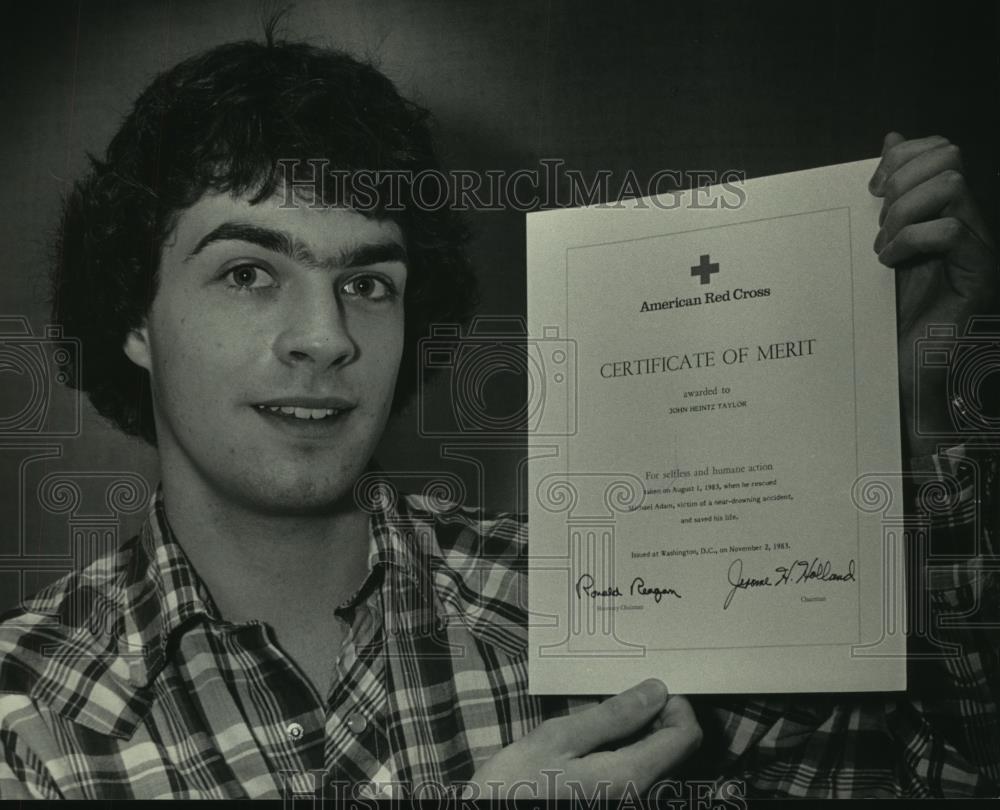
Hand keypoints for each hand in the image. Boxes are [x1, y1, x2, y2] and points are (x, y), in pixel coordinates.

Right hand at [463, 679, 701, 799]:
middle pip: (675, 749)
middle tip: (615, 699)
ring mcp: (626, 802)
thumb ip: (611, 717)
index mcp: (631, 778)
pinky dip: (626, 751)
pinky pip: (637, 773)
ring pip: (656, 761)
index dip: (674, 704)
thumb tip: (657, 691)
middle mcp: (640, 798)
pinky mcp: (612, 803)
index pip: (686, 736)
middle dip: (655, 716)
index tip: (643, 688)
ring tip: (600, 720)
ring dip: (638, 733)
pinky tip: (594, 745)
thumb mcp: (556, 740)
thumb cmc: (515, 786)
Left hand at [869, 132, 996, 454]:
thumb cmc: (889, 319)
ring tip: (884, 249)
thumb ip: (887, 198)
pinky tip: (890, 264)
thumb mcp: (880, 247)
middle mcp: (965, 224)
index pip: (939, 150)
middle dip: (902, 180)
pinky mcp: (977, 274)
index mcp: (941, 214)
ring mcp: (975, 248)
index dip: (902, 158)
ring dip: (904, 213)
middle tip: (878, 223)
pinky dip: (911, 239)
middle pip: (948, 157)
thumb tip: (890, 141)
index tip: (870, 191)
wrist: (904, 375)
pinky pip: (951, 229)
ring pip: (951, 185)